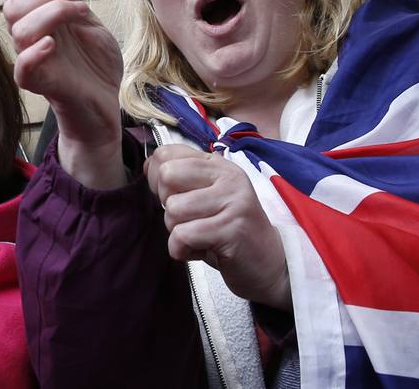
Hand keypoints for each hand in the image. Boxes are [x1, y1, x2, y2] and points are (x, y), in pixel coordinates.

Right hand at [4, 0, 125, 188]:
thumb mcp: (87, 21)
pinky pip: (22, 67)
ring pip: (19, 30)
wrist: (107, 100)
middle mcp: (29, 37)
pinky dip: (34, 52)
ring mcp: (32, 60)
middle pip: (13, 4)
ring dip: (52, 13)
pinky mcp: (39, 83)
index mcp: (36, 19)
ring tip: (82, 15)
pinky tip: (53, 44)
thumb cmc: (95, 63)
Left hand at [145, 145, 290, 309]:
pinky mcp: (231, 230)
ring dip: (178, 231)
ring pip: (173, 209)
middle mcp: (227, 177)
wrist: (271, 264)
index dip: (157, 178)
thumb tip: (148, 165)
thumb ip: (182, 177)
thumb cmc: (230, 231)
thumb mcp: (207, 196)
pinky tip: (203, 250)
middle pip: (166, 176)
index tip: (175, 196)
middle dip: (167, 205)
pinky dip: (183, 250)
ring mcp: (232, 201)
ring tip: (201, 236)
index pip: (167, 153)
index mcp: (218, 164)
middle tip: (190, 219)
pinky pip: (182, 236)